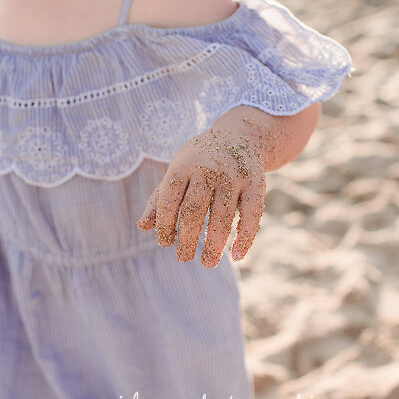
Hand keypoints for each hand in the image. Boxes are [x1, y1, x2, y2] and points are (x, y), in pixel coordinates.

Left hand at [136, 125, 266, 266]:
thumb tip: (142, 226)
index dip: (165, 225)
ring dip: (214, 245)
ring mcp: (234, 176)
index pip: (169, 201)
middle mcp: (209, 169)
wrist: (239, 135)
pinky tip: (237, 256)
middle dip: (187, 239)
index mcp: (184, 165)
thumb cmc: (199, 161)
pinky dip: (245, 238)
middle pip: (194, 211)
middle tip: (183, 258)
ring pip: (223, 217)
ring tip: (207, 263)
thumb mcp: (177, 172)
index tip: (165, 243)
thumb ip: (160, 199)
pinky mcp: (256, 184)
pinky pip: (251, 215)